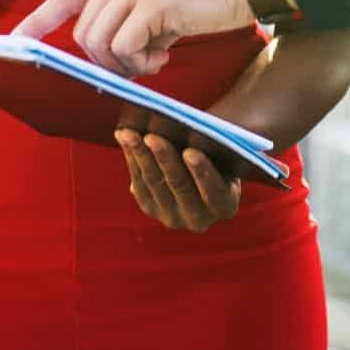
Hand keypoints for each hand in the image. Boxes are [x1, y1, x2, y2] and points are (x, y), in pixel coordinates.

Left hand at [15, 0, 253, 76]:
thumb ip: (128, 10)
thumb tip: (106, 52)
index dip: (37, 20)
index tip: (14, 40)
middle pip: (83, 34)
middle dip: (106, 60)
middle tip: (143, 62)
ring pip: (100, 45)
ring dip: (126, 65)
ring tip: (156, 57)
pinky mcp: (153, 4)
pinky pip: (125, 50)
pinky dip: (143, 63)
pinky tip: (166, 53)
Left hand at [117, 128, 240, 232]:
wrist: (203, 175)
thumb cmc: (219, 156)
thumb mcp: (225, 157)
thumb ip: (214, 149)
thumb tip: (192, 131)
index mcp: (225, 206)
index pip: (214, 191)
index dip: (202, 172)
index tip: (190, 150)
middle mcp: (199, 219)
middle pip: (179, 185)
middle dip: (164, 158)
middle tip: (151, 136)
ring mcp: (173, 217)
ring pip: (154, 183)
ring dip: (140, 155)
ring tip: (130, 133)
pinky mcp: (151, 209)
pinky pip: (139, 183)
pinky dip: (132, 159)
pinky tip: (124, 138)